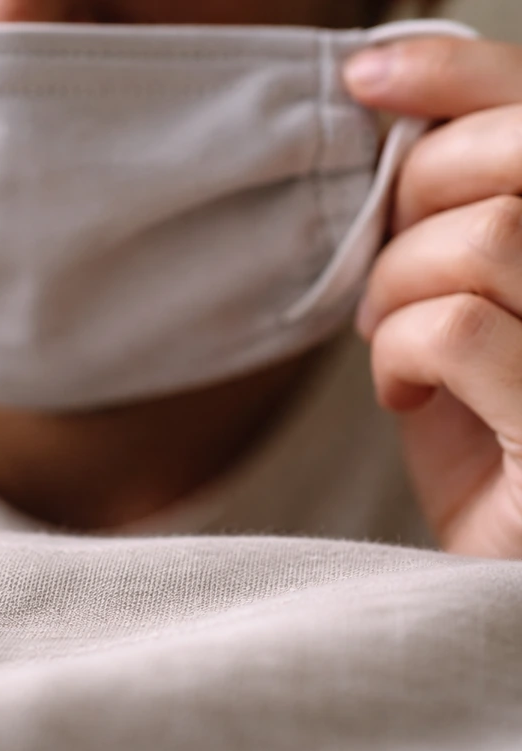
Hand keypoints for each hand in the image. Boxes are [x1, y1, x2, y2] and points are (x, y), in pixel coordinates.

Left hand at [346, 36, 521, 557]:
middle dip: (417, 200)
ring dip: (399, 287)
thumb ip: (456, 209)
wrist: (501, 556)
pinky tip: (407, 394)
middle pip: (519, 156)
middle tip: (388, 271)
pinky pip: (458, 328)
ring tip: (390, 339)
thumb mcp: (465, 298)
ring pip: (489, 235)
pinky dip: (402, 354)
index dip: (456, 72)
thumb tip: (388, 97)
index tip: (366, 79)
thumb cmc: (482, 425)